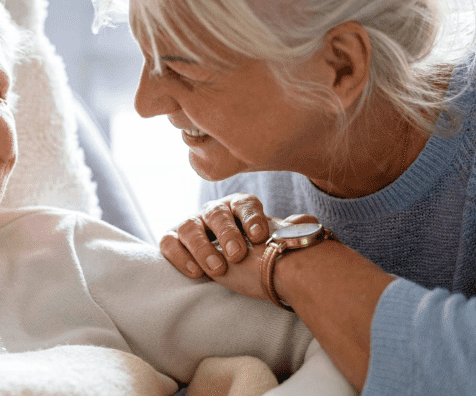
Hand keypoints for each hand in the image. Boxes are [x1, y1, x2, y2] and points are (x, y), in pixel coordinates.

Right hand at [161, 193, 315, 278]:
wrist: (233, 270)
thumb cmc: (256, 255)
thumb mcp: (272, 242)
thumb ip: (288, 230)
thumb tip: (306, 220)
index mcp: (239, 207)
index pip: (245, 203)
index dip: (252, 218)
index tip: (261, 237)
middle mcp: (213, 212)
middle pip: (216, 213)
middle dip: (227, 234)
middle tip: (237, 255)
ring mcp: (191, 224)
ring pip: (189, 226)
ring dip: (202, 247)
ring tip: (216, 269)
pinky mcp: (172, 239)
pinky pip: (169, 242)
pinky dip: (180, 256)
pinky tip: (195, 273)